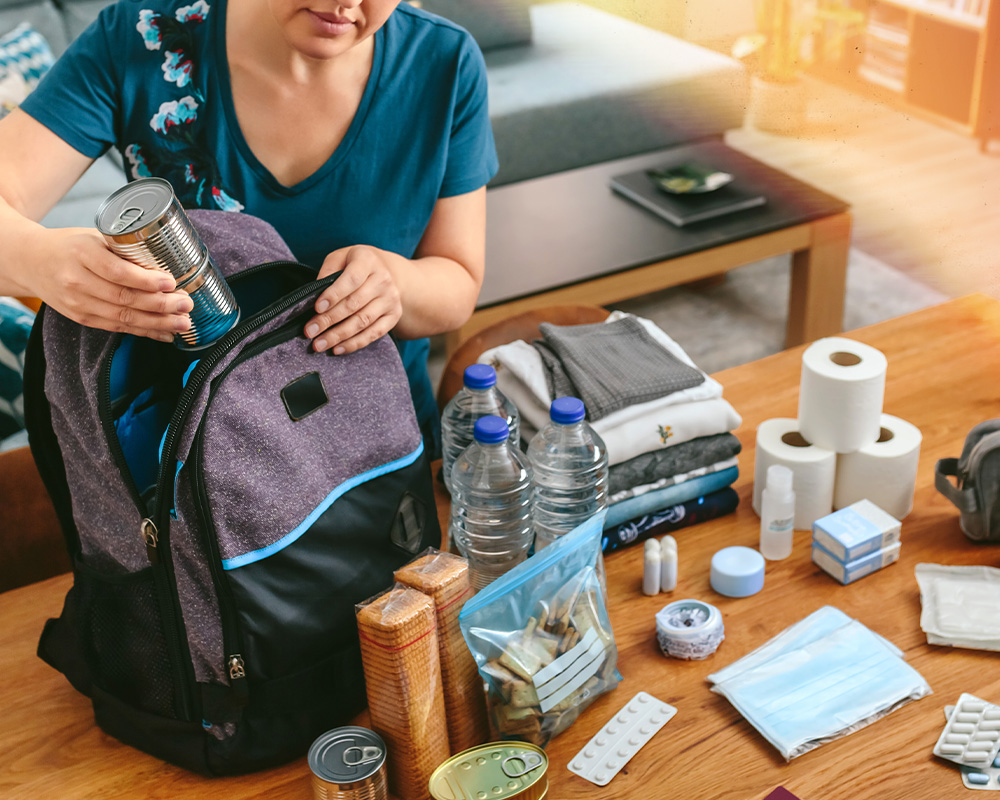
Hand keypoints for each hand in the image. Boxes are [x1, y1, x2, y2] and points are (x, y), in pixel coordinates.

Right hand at [23, 226, 191, 341]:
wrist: (30, 261)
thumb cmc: (70, 246)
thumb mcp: (94, 237)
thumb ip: (124, 250)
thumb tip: (168, 262)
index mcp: (82, 254)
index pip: (117, 272)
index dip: (146, 281)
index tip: (171, 282)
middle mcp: (77, 280)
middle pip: (124, 298)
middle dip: (160, 305)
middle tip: (186, 304)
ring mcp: (78, 303)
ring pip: (123, 318)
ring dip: (157, 323)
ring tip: (182, 322)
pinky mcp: (81, 318)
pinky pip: (117, 328)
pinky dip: (144, 332)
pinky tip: (165, 333)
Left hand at [305, 245, 402, 354]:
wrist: (388, 271)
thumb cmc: (355, 264)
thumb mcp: (340, 258)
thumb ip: (327, 272)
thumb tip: (313, 296)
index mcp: (367, 261)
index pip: (351, 279)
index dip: (334, 295)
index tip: (317, 308)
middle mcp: (383, 280)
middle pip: (354, 304)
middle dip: (329, 320)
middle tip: (310, 331)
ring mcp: (390, 299)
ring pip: (363, 321)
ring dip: (339, 335)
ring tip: (319, 344)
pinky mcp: (393, 315)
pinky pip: (374, 333)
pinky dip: (354, 343)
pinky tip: (338, 348)